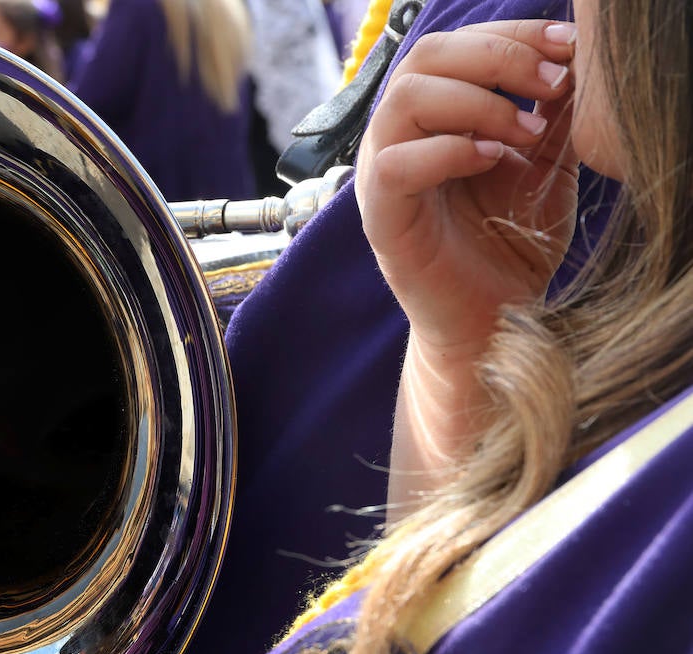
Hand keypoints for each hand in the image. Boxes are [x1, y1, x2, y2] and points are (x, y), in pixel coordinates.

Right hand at [357, 19, 578, 357]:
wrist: (493, 320)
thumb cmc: (510, 242)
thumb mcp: (543, 163)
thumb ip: (550, 113)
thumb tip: (571, 57)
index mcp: (428, 119)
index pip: (454, 46)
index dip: (509, 34)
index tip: (567, 44)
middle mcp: (396, 139)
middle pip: (424, 58)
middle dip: (497, 58)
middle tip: (554, 82)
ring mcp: (381, 178)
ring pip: (404, 101)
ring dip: (477, 103)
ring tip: (526, 131)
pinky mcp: (381, 220)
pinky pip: (395, 166)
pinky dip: (449, 152)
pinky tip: (493, 161)